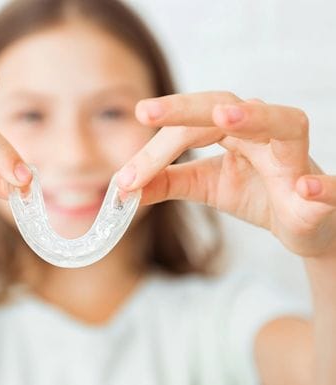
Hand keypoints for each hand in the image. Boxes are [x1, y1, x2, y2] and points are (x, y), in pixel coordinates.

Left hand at [117, 91, 335, 257]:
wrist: (301, 224)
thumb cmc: (256, 194)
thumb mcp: (205, 185)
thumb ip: (169, 182)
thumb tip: (124, 187)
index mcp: (235, 131)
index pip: (190, 126)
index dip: (155, 149)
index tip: (124, 179)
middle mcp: (265, 134)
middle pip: (229, 107)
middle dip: (187, 108)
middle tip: (148, 111)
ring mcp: (296, 160)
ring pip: (285, 126)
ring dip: (257, 118)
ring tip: (223, 117)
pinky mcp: (320, 194)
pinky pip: (328, 186)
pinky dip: (320, 187)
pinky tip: (304, 189)